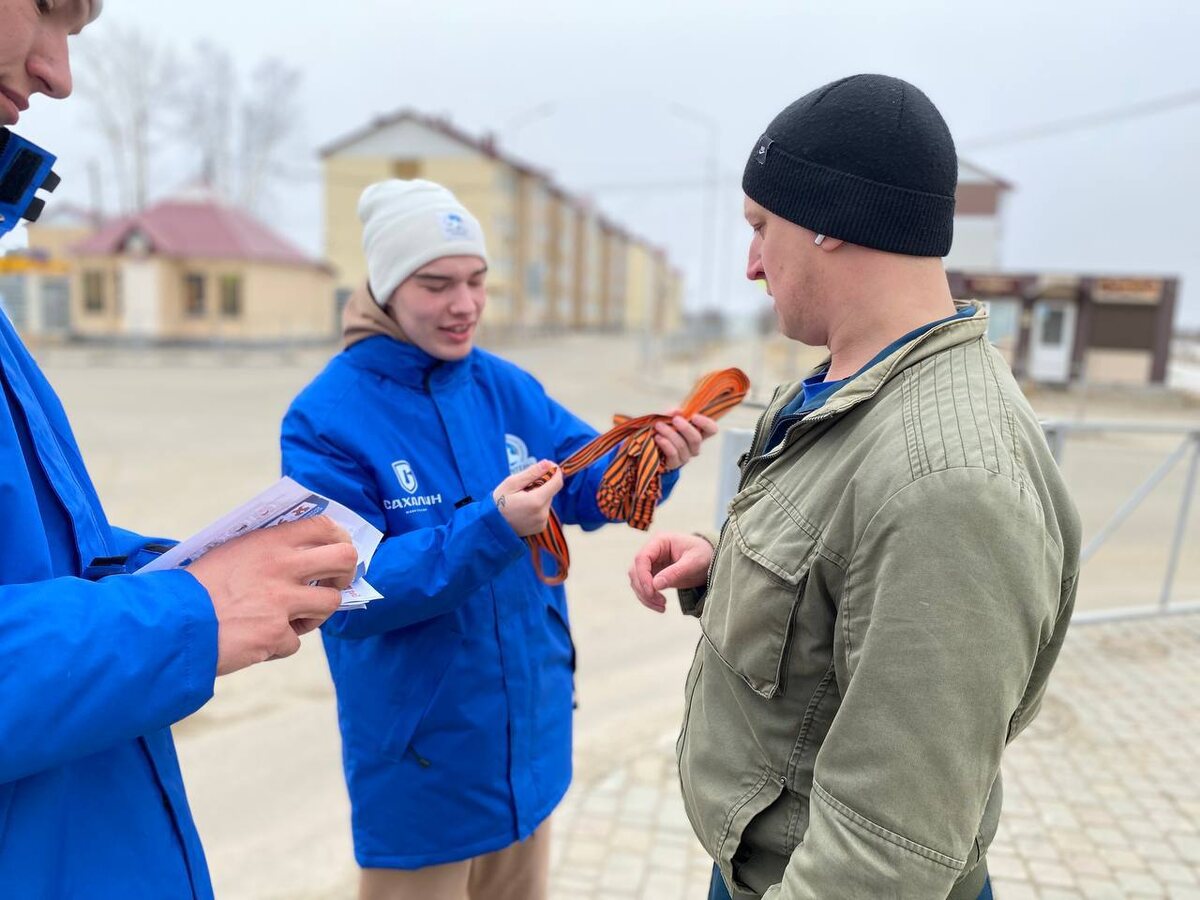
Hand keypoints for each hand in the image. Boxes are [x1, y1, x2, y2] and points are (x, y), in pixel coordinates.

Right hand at [187, 516, 358, 675]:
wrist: (167, 624)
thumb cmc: (194, 587)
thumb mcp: (229, 552)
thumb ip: (265, 551)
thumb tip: (302, 554)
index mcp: (268, 542)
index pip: (324, 527)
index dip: (340, 538)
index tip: (339, 549)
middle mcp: (281, 567)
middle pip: (344, 559)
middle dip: (347, 573)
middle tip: (335, 583)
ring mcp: (282, 601)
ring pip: (329, 603)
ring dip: (315, 614)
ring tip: (292, 618)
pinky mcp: (276, 634)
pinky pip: (295, 641)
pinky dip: (279, 645)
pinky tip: (256, 641)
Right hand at [492, 460, 564, 536]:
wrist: (490, 527)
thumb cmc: (498, 502)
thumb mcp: (511, 483)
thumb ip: (531, 473)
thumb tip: (548, 464)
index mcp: (536, 501)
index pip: (557, 482)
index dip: (555, 471)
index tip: (548, 465)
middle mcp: (542, 513)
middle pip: (551, 491)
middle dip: (542, 484)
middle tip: (524, 485)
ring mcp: (542, 522)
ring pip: (547, 501)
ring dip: (539, 495)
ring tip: (521, 498)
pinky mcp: (540, 527)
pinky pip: (543, 511)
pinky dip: (536, 506)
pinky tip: (523, 508)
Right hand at [629, 532, 714, 612]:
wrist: (708, 560)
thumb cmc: (703, 555)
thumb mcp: (694, 562)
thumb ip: (676, 572)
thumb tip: (655, 585)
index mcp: (660, 542)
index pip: (642, 558)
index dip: (643, 575)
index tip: (652, 591)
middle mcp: (652, 551)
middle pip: (635, 571)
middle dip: (644, 589)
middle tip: (661, 602)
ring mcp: (651, 564)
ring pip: (636, 581)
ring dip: (645, 596)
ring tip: (662, 607)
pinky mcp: (653, 575)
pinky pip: (643, 588)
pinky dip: (648, 599)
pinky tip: (661, 606)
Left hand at [653, 413, 718, 471]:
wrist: (654, 446)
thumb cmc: (666, 429)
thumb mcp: (671, 419)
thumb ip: (675, 414)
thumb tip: (677, 411)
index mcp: (698, 433)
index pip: (711, 429)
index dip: (706, 423)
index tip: (694, 416)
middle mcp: (694, 447)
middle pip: (696, 439)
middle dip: (685, 428)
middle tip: (675, 420)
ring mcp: (685, 456)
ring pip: (682, 445)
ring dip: (669, 433)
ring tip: (659, 425)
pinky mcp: (674, 463)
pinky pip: (673, 454)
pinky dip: (665, 444)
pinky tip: (658, 437)